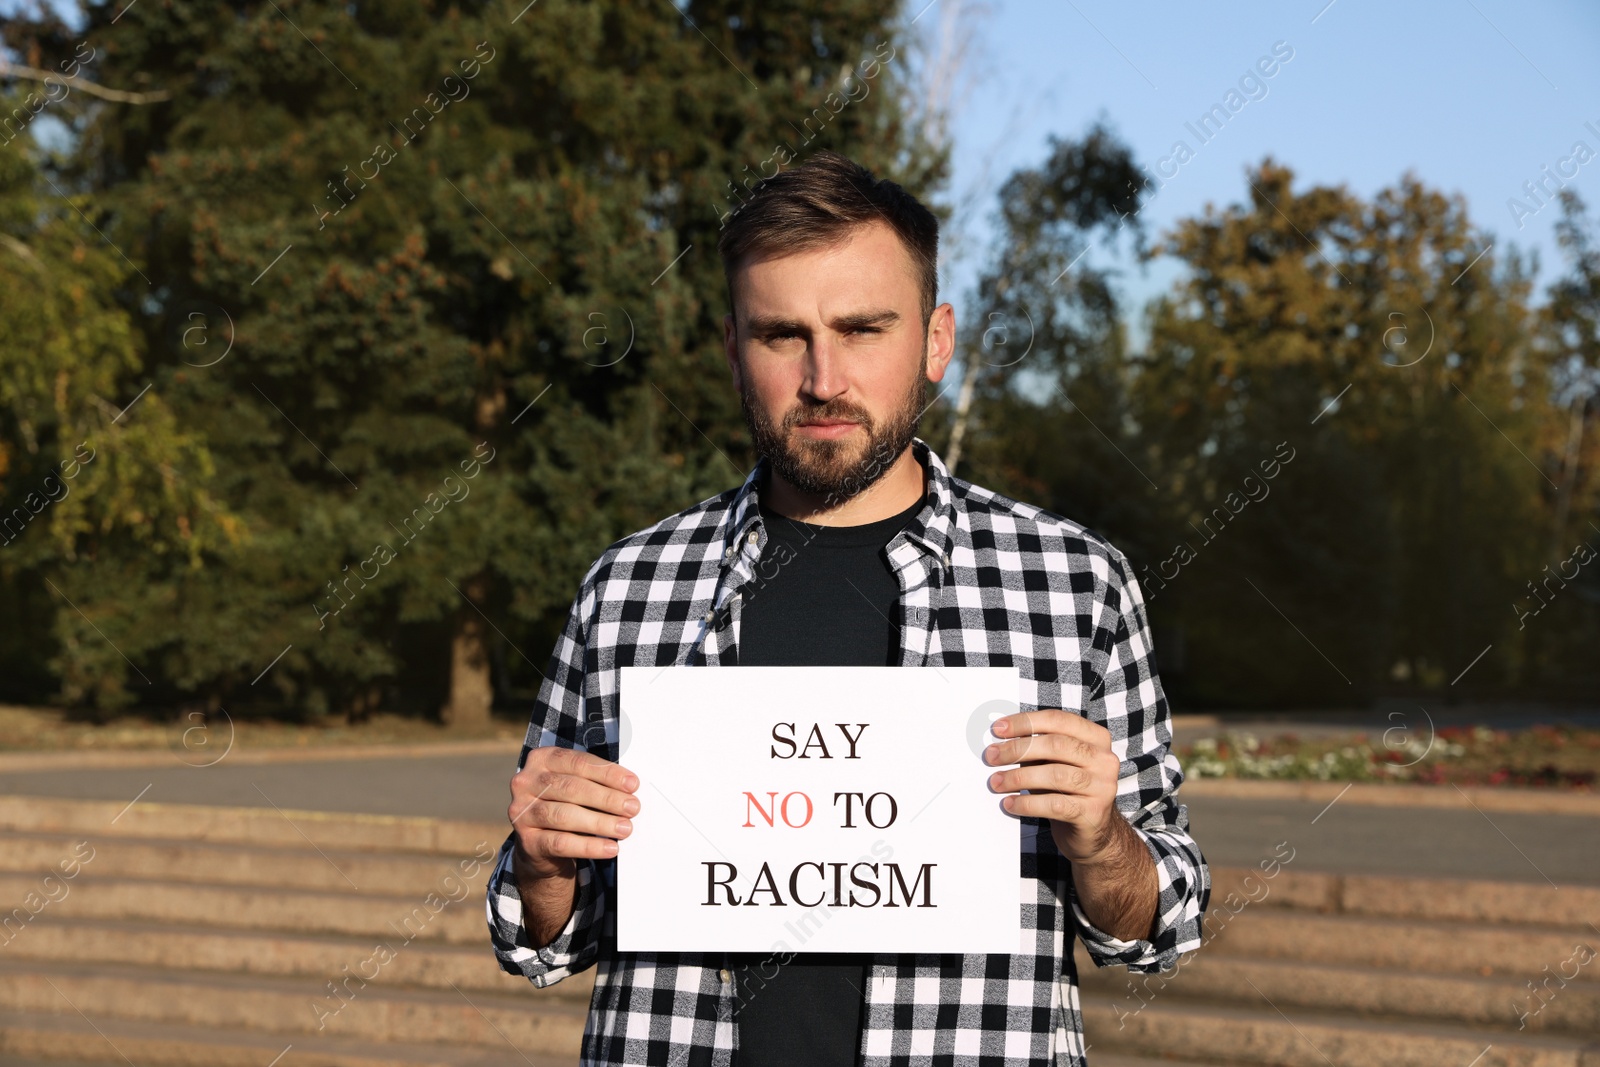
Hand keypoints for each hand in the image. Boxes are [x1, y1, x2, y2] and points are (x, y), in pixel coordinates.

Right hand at [508, 746, 639, 879]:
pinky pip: (560, 843)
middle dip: (606, 798)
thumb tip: (630, 787)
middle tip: (633, 807)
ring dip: (600, 822)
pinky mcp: (526, 841)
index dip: (607, 773)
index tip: (632, 784)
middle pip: (571, 788)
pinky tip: (610, 848)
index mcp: (541, 760)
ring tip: (625, 828)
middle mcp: (526, 783)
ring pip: (565, 815)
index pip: (577, 762)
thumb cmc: (566, 806)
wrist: (541, 846)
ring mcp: (522, 812)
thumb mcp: (576, 787)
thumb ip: (596, 781)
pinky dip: (589, 846)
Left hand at [983, 709, 1122, 864]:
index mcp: (1096, 738)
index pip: (1058, 720)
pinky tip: (1010, 804)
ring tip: (996, 782)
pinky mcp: (1093, 813)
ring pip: (1055, 775)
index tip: (997, 729)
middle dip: (1017, 749)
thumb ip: (1036, 748)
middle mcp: (1104, 759)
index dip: (1025, 722)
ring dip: (1018, 778)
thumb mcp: (1055, 763)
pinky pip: (1055, 804)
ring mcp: (1103, 786)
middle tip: (991, 756)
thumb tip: (1000, 740)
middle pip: (1056, 745)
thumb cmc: (1067, 790)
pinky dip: (1028, 803)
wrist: (1092, 832)